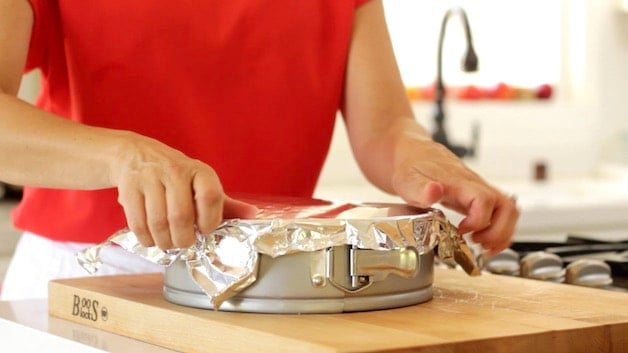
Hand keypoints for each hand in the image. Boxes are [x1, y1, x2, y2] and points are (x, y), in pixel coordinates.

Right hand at [111, 133, 257, 249]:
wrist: (137, 155)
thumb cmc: (177, 176)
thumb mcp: (203, 184)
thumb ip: (226, 204)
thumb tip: (253, 215)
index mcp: (199, 171)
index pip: (210, 197)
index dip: (210, 220)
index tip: (206, 229)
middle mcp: (174, 171)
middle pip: (181, 216)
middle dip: (184, 239)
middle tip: (185, 243)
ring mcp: (149, 179)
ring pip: (158, 223)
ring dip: (164, 242)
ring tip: (169, 243)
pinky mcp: (129, 189)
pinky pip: (138, 224)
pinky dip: (146, 239)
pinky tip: (152, 238)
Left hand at [391, 139, 518, 253]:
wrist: (411, 154)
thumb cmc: (411, 166)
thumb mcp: (408, 179)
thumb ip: (420, 188)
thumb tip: (433, 191)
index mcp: (459, 182)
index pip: (484, 200)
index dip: (479, 221)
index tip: (462, 231)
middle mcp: (474, 186)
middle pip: (506, 207)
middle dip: (498, 232)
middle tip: (479, 244)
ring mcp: (477, 191)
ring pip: (508, 210)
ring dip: (502, 233)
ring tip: (484, 247)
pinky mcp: (476, 198)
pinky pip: (499, 213)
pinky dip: (497, 230)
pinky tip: (483, 240)